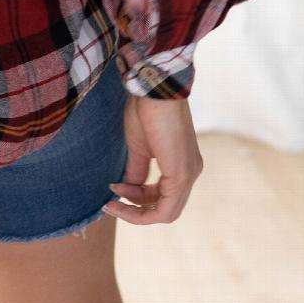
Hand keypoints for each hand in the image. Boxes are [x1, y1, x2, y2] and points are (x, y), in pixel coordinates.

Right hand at [100, 91, 203, 225]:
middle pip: (166, 209)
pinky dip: (141, 210)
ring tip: (114, 198)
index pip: (163, 196)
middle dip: (136, 209)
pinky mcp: (182, 175)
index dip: (137, 199)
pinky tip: (121, 195)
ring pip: (167, 213)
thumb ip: (137, 171)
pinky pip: (165, 209)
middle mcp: (191, 173)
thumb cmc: (147, 110)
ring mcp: (189, 175)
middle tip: (112, 200)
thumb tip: (127, 189)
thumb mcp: (139, 147)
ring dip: (137, 212)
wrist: (154, 89)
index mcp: (183, 165)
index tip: (114, 189)